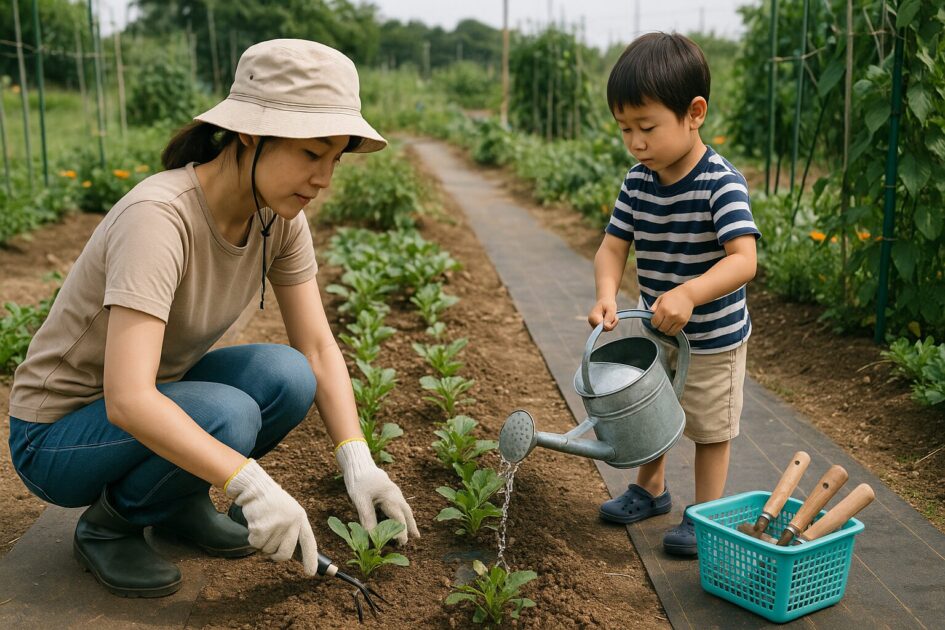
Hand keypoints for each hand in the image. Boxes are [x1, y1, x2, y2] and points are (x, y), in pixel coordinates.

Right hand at [224, 459, 318, 574]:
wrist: (255, 488)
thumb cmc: (272, 503)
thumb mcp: (289, 512)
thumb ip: (293, 530)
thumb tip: (293, 555)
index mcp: (300, 517)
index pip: (309, 542)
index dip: (310, 559)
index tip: (311, 573)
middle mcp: (292, 522)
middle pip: (285, 554)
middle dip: (276, 556)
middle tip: (271, 549)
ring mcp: (277, 525)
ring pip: (268, 550)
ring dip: (262, 542)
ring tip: (263, 524)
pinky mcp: (262, 528)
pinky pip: (256, 544)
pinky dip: (253, 538)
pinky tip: (255, 524)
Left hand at [336, 439, 419, 543]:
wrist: (358, 463)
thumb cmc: (358, 481)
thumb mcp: (360, 500)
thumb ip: (367, 518)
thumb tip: (372, 537)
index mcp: (390, 497)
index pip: (399, 518)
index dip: (401, 532)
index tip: (402, 543)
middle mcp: (396, 495)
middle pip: (407, 512)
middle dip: (411, 526)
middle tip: (416, 538)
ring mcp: (394, 492)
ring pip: (405, 508)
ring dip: (409, 520)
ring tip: (413, 532)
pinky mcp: (390, 490)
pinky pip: (400, 504)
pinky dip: (403, 513)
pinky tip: (401, 518)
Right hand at [588, 298, 617, 330]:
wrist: (605, 301)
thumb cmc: (607, 303)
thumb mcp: (611, 308)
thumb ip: (609, 317)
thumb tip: (606, 327)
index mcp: (593, 317)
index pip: (603, 326)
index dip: (611, 324)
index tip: (615, 317)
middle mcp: (592, 322)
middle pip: (605, 329)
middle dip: (612, 323)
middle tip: (615, 315)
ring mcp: (594, 325)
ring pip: (607, 329)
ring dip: (612, 323)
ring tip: (612, 315)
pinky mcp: (598, 326)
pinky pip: (607, 328)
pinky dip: (611, 324)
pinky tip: (609, 318)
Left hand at [650, 286, 693, 336]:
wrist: (688, 295)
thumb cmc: (673, 296)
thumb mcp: (661, 298)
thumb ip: (654, 307)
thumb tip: (649, 315)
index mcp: (663, 308)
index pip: (655, 322)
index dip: (653, 323)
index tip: (655, 321)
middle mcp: (671, 315)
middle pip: (661, 328)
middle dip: (659, 327)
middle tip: (660, 323)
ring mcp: (678, 319)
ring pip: (668, 331)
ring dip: (665, 330)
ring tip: (665, 325)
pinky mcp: (684, 322)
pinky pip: (675, 332)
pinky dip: (671, 332)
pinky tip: (670, 327)